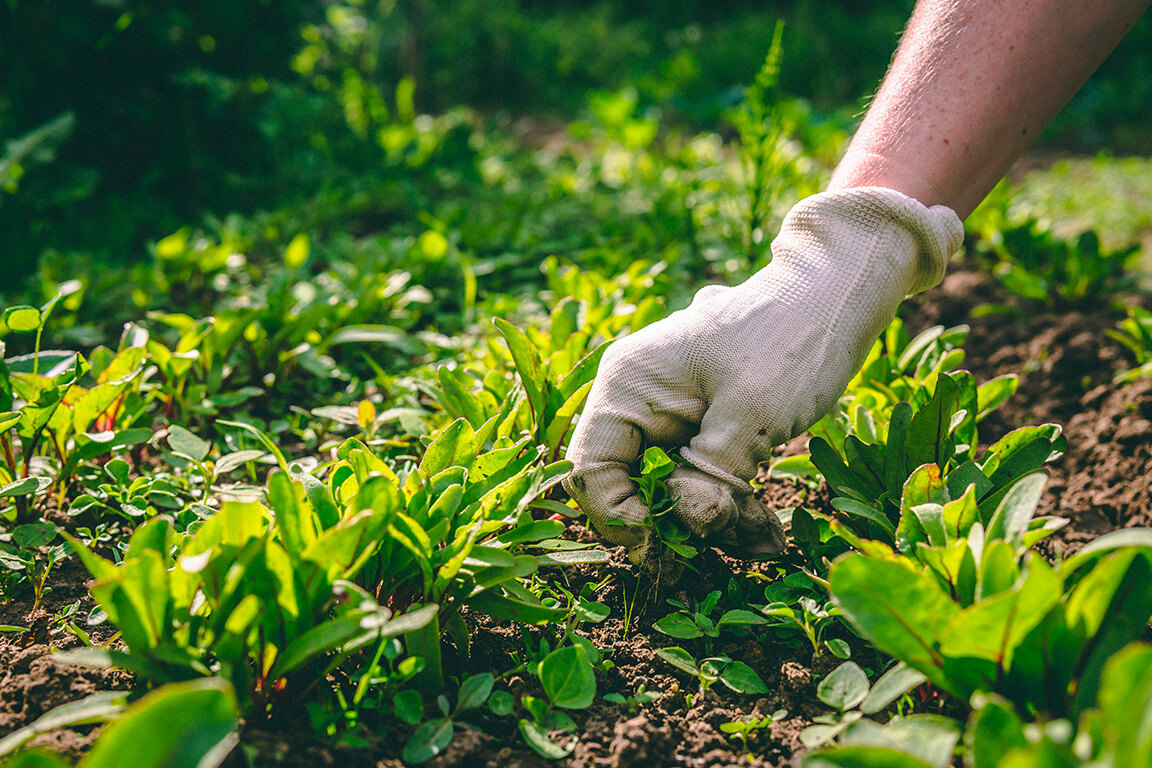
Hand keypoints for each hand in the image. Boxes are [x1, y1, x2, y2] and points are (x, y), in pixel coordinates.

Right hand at [563, 187, 962, 565]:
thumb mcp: (751, 416)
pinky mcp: (703, 427)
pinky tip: (767, 533)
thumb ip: (709, 478)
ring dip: (714, 523)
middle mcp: (638, 401)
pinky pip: (702, 480)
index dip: (619, 519)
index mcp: (628, 386)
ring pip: (670, 491)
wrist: (837, 293)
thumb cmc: (790, 340)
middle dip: (675, 526)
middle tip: (724, 548)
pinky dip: (732, 508)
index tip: (667, 551)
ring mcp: (671, 415)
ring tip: (765, 541)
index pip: (590, 471)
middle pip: (629, 487)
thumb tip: (685, 528)